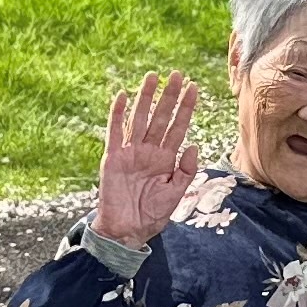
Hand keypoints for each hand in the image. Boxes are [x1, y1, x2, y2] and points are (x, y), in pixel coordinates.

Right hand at [92, 71, 201, 247]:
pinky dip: (116, 114)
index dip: (185, 108)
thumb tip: (193, 145)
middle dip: (168, 96)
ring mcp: (130, 152)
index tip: (193, 87)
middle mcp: (148, 151)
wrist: (126, 232)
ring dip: (145, 98)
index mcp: (165, 159)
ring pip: (139, 119)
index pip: (178, 127)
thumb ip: (185, 171)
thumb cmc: (151, 215)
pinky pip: (114, 132)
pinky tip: (122, 96)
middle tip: (176, 74)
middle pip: (160, 117)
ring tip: (153, 77)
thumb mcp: (175, 194)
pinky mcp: (112, 157)